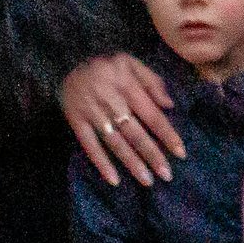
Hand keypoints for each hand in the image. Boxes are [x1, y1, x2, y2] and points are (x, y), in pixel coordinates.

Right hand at [62, 53, 183, 186]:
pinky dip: (101, 163)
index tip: (181, 153)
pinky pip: (89, 145)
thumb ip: (152, 81)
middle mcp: (110, 100)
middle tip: (167, 175)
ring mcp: (91, 112)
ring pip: (115, 142)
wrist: (63, 61)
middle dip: (152, 155)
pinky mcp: (76, 121)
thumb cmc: (105, 65)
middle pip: (135, 132)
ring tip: (147, 181)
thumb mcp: (130, 62)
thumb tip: (170, 105)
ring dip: (131, 163)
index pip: (151, 114)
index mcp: (126, 85)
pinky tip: (114, 180)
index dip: (167, 134)